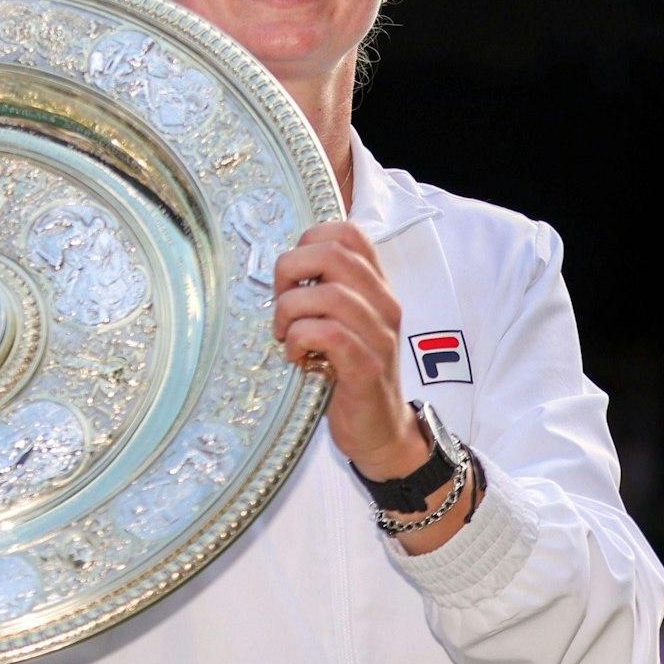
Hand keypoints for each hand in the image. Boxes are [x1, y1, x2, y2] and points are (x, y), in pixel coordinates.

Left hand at [272, 221, 422, 478]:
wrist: (381, 431)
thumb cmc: (348, 374)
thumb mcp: (341, 324)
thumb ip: (322, 293)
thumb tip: (280, 268)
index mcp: (375, 287)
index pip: (347, 233)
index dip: (308, 242)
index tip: (292, 277)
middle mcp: (383, 303)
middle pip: (333, 253)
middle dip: (290, 271)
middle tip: (280, 306)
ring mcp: (379, 335)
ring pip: (328, 294)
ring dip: (290, 312)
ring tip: (286, 336)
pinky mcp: (367, 367)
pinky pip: (329, 334)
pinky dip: (301, 340)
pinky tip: (297, 357)